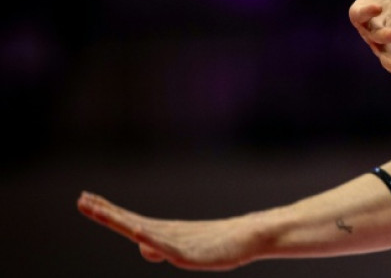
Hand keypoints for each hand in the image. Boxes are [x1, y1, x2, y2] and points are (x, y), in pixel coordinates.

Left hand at [76, 191, 258, 270]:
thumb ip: (160, 247)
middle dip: (105, 212)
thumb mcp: (181, 248)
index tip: (85, 198)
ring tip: (101, 214)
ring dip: (121, 222)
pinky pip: (166, 246)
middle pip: (129, 221)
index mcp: (162, 231)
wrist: (248, 236)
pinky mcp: (188, 253)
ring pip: (143, 231)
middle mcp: (165, 233)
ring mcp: (176, 242)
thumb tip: (143, 247)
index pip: (127, 219)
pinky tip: (139, 234)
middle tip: (81, 200)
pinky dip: (151, 239)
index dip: (107, 210)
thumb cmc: (215, 242)